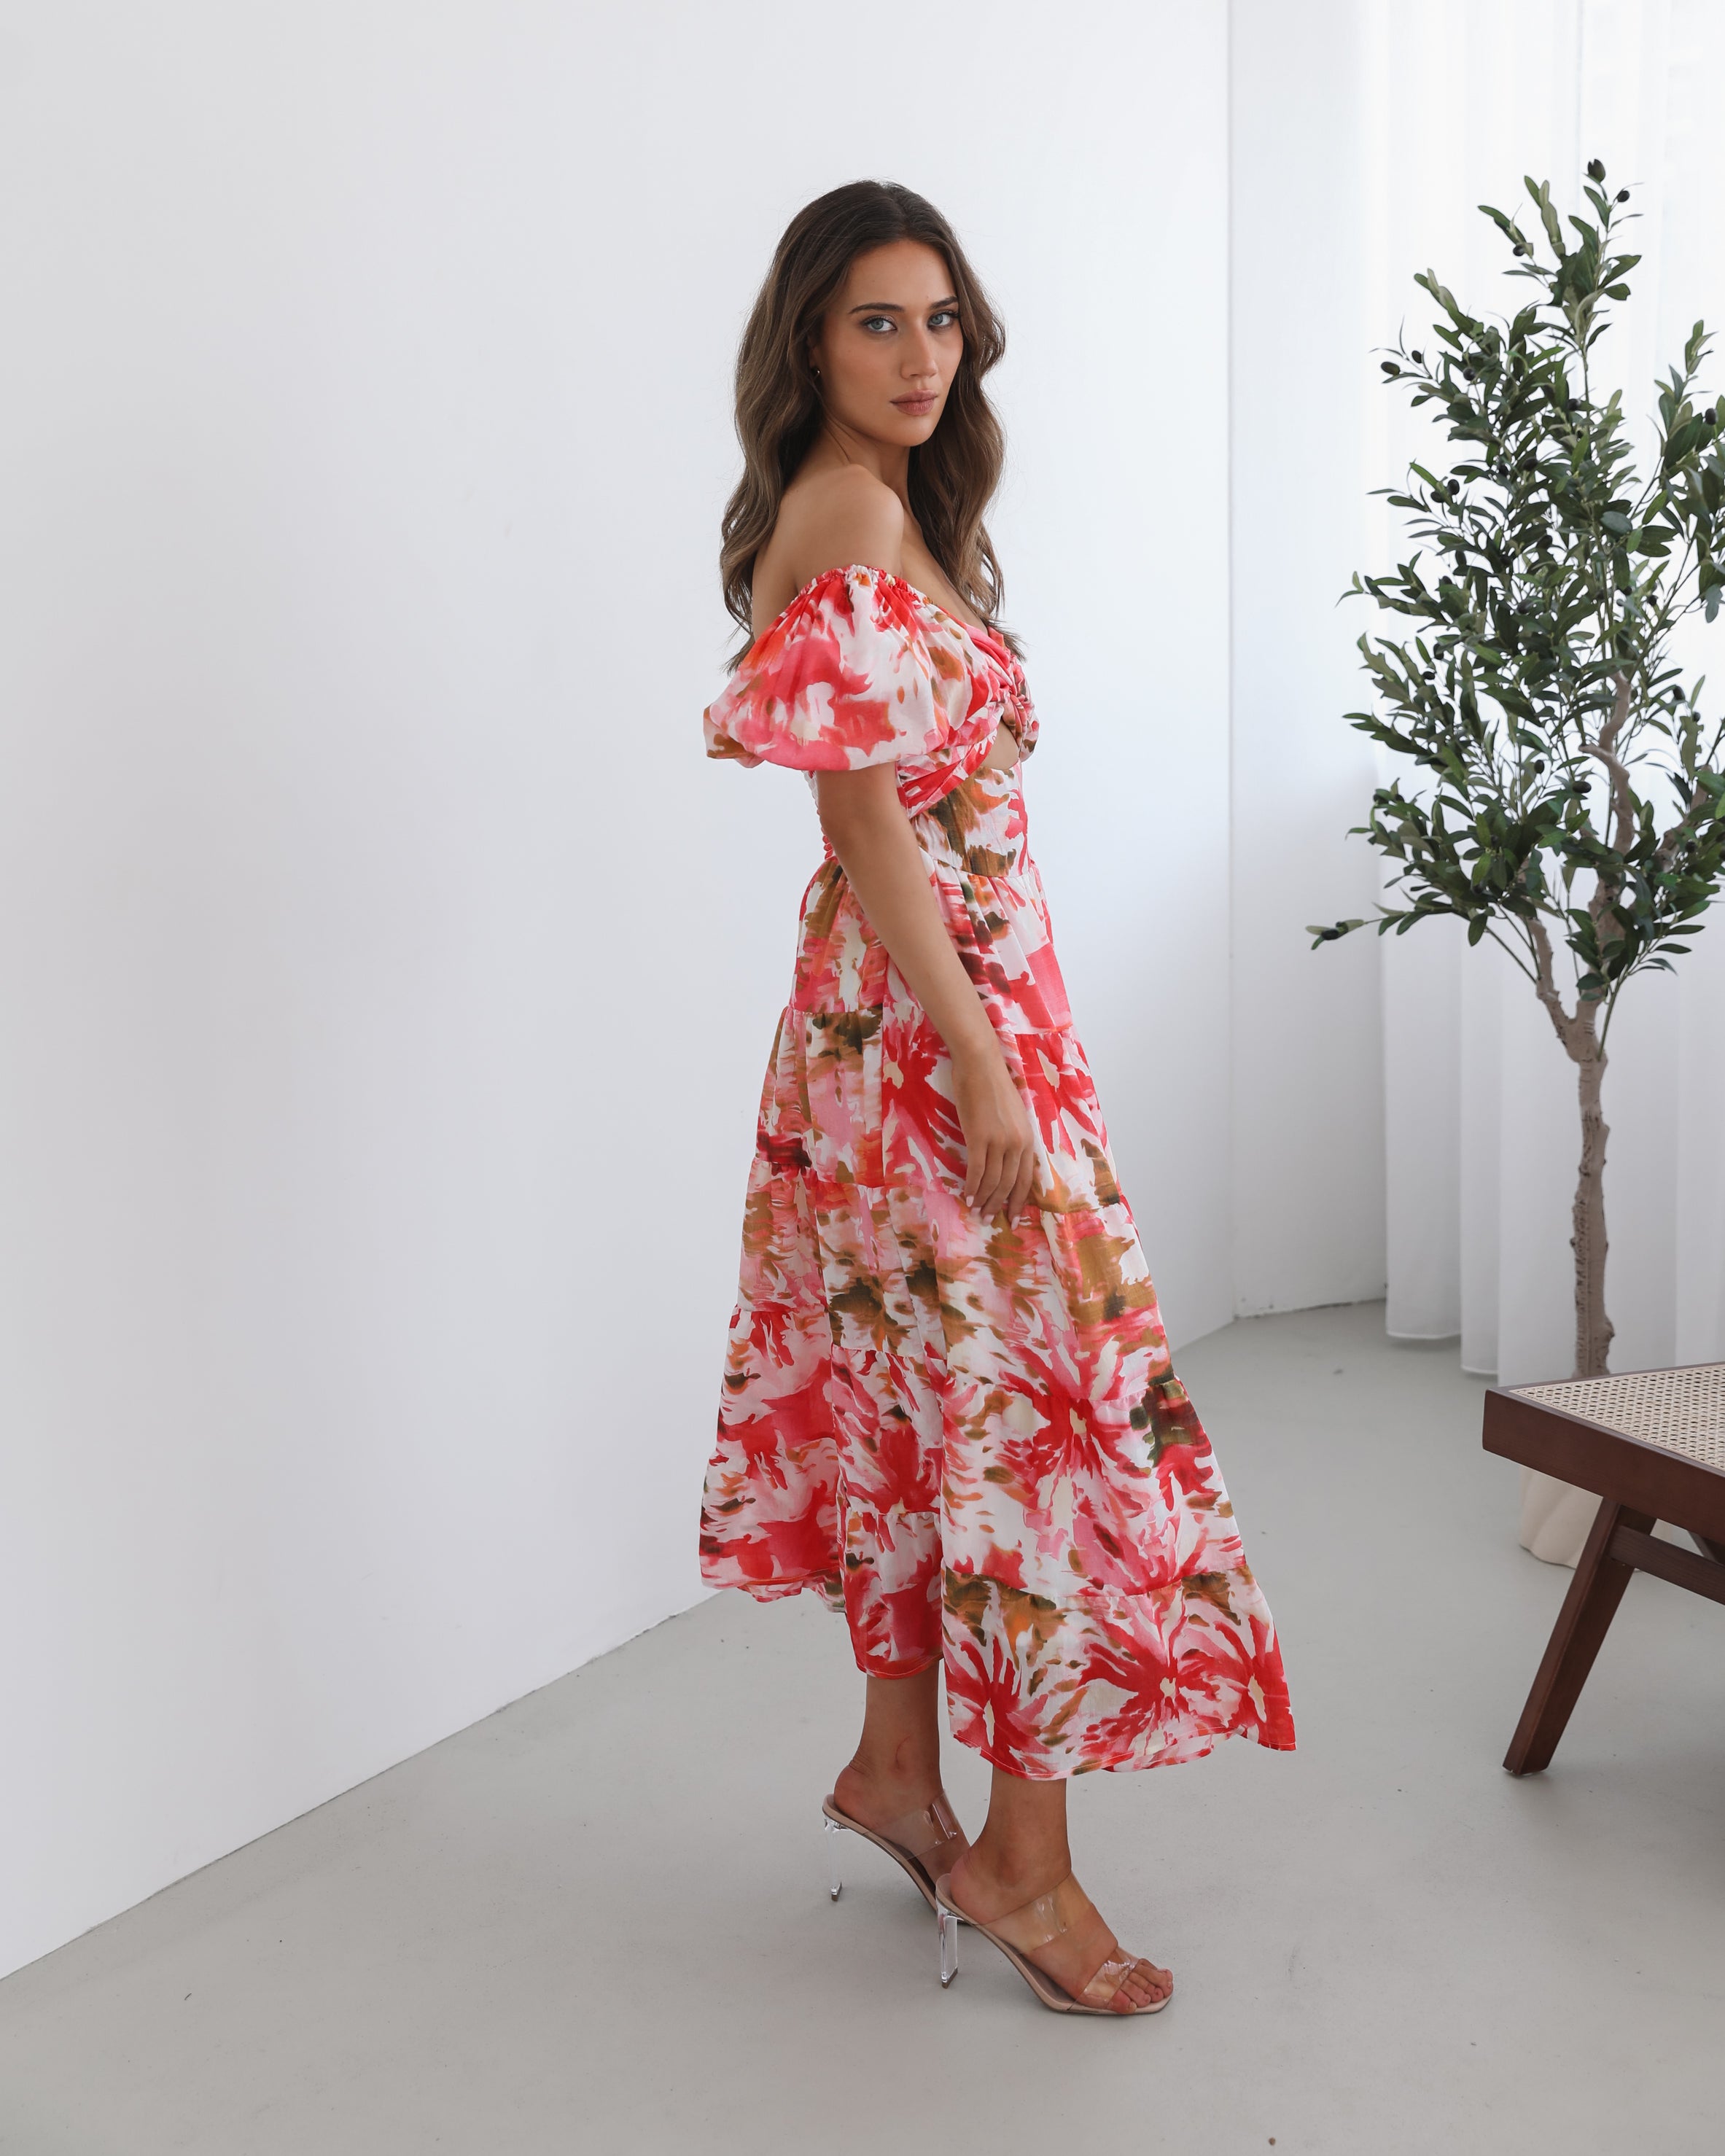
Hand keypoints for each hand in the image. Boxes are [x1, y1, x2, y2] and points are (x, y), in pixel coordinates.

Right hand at [951, 1039, 1038, 1220]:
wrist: (980, 1064)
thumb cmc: (993, 1085)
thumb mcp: (1012, 1115)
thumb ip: (1013, 1137)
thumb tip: (1005, 1160)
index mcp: (1028, 1138)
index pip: (1026, 1178)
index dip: (1019, 1201)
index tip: (1013, 1218)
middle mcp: (1017, 1143)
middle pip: (1009, 1184)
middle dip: (999, 1205)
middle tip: (988, 1220)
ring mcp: (999, 1141)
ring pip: (993, 1181)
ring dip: (983, 1200)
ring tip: (975, 1212)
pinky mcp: (979, 1137)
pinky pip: (976, 1170)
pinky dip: (972, 1187)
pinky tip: (966, 1197)